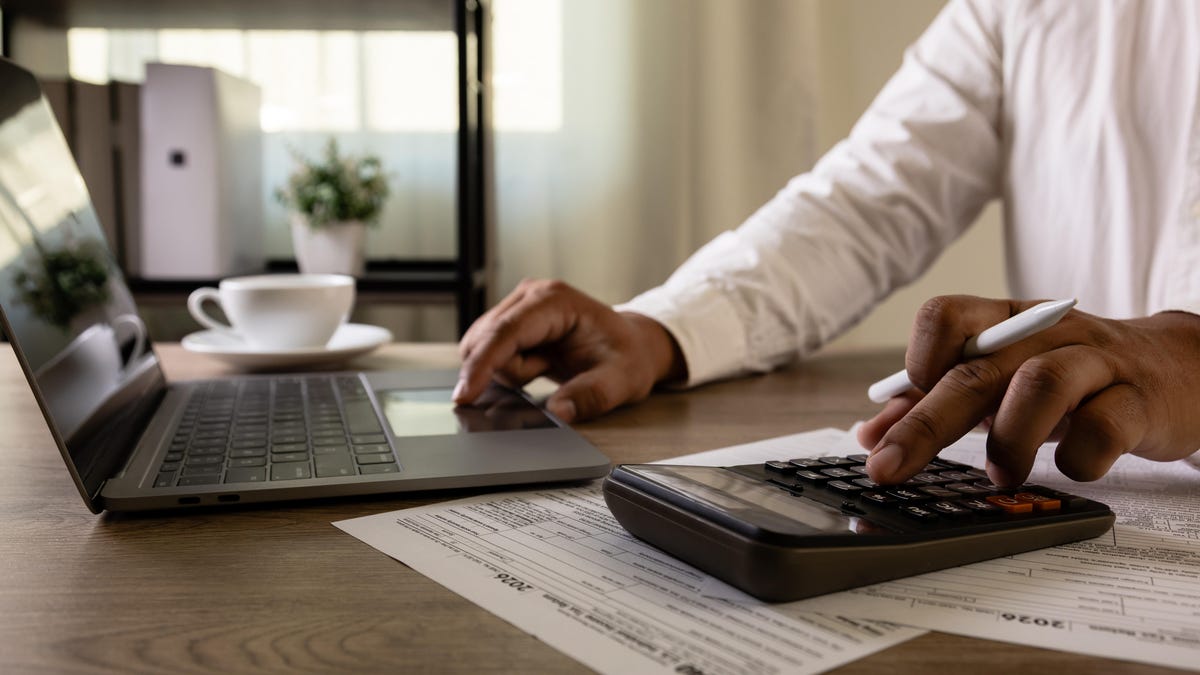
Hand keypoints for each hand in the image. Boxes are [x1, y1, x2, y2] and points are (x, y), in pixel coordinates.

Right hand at [454, 279, 685, 422]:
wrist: (632, 346)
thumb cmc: (627, 357)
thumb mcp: (620, 381)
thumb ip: (590, 396)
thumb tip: (558, 412)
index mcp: (555, 300)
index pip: (505, 332)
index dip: (481, 364)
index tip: (464, 395)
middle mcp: (531, 296)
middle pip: (486, 341)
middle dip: (507, 371)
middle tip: (546, 372)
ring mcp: (518, 306)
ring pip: (483, 349)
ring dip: (510, 371)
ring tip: (547, 366)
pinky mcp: (512, 322)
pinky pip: (490, 354)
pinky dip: (510, 369)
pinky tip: (538, 365)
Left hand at [857, 295, 1199, 486]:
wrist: (1179, 371)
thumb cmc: (1073, 377)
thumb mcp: (1002, 378)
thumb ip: (935, 401)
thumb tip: (870, 433)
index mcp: (1004, 322)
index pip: (946, 315)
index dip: (919, 355)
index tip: (905, 399)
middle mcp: (1046, 333)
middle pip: (977, 370)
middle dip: (924, 424)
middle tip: (889, 468)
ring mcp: (1096, 362)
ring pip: (1041, 384)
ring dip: (1008, 437)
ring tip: (1000, 474)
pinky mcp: (1140, 401)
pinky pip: (1106, 426)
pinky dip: (1080, 456)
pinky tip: (1071, 468)